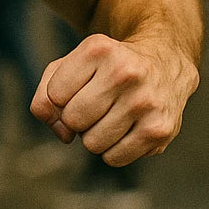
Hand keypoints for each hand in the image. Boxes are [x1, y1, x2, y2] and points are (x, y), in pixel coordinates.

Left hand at [30, 31, 199, 166]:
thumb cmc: (105, 68)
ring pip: (92, 143)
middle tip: (95, 104)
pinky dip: (112, 150)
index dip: (60, 97)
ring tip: (111, 114)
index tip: (79, 86)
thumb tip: (62, 133)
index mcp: (97, 49)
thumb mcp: (70, 65)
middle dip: (76, 118)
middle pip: (73, 120)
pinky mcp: (160, 130)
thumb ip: (45, 95)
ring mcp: (145, 102)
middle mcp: (125, 73)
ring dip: (94, 135)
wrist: (163, 64)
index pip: (55, 94)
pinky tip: (126, 128)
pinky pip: (114, 158)